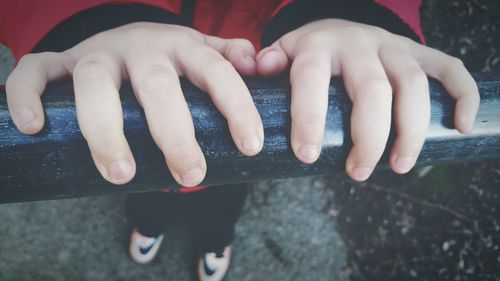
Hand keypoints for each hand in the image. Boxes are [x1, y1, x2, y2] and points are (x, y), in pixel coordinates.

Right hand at [6, 22, 262, 186]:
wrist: (122, 36)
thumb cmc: (169, 59)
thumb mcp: (202, 55)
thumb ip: (228, 60)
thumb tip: (258, 65)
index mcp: (182, 45)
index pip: (216, 72)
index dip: (236, 106)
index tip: (250, 148)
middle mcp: (141, 45)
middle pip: (157, 85)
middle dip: (174, 133)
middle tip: (190, 177)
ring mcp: (97, 52)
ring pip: (95, 82)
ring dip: (105, 130)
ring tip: (120, 175)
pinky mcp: (60, 61)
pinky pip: (36, 71)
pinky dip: (28, 95)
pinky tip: (35, 126)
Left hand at [256, 19, 478, 180]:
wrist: (342, 27)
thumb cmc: (311, 53)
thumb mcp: (284, 54)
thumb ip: (270, 62)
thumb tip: (258, 69)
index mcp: (318, 46)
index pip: (311, 79)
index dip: (308, 117)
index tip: (307, 157)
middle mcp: (359, 42)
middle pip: (372, 89)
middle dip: (368, 137)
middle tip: (358, 174)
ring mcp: (394, 46)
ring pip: (413, 84)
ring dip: (412, 129)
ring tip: (400, 167)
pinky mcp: (420, 53)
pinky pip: (450, 69)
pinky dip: (462, 95)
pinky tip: (461, 126)